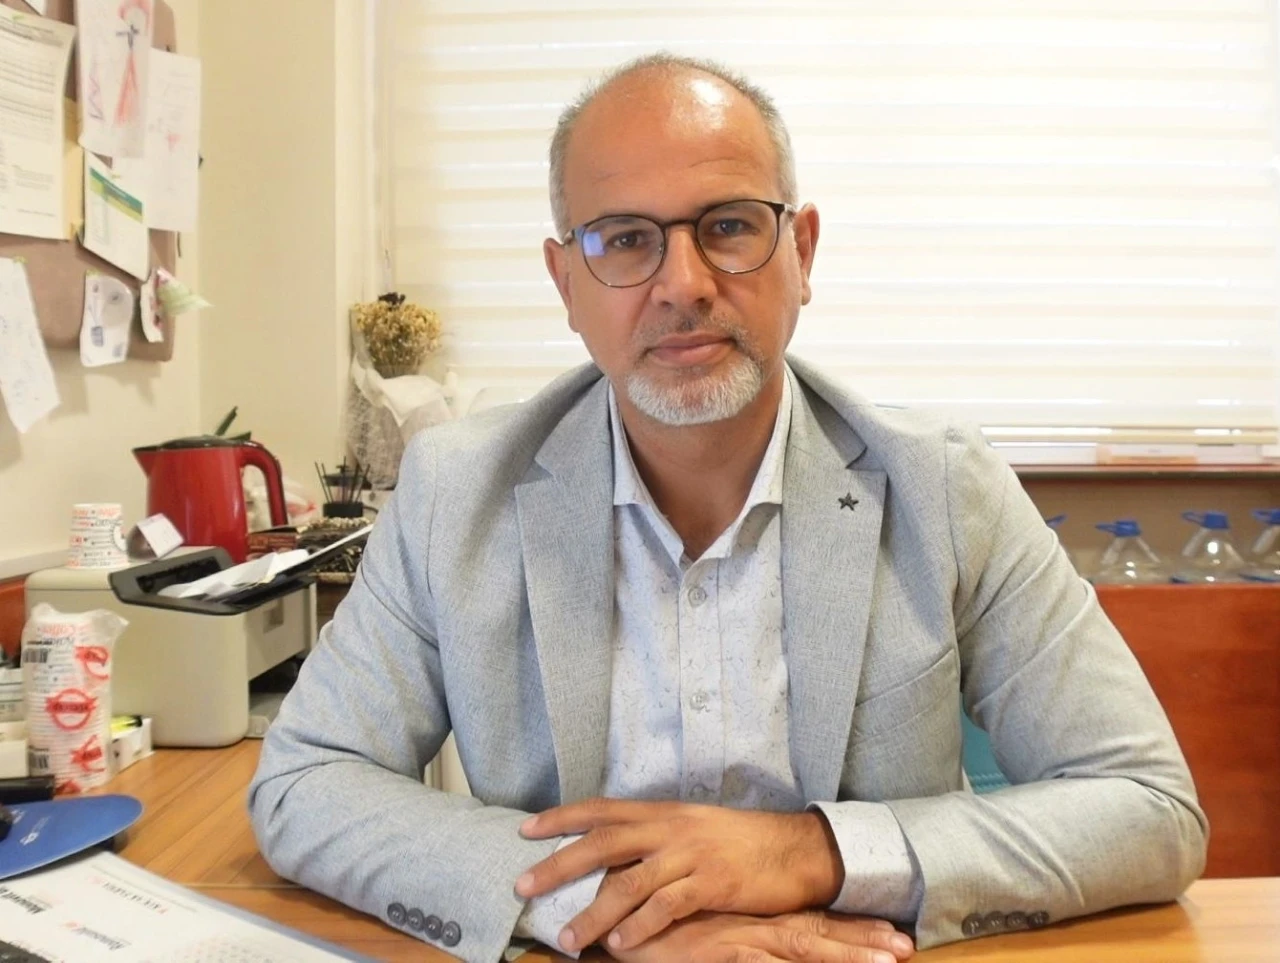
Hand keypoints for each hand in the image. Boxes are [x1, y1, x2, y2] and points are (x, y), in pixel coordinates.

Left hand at [515, 798, 844, 951]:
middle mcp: (670, 828)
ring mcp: (690, 855)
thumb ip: (653, 838)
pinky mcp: (711, 884)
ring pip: (628, 882)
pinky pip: (666, 907)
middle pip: (602, 842)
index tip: (526, 831)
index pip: (601, 809)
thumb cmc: (739, 841)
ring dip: (594, 913)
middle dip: (558, 865)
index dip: (561, 818)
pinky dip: (640, 927)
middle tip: (523, 885)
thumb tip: (610, 856)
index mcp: (662, 812)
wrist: (794, 848)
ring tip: (568, 938)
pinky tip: (620, 946)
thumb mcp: (692, 828)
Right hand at [604, 910, 913, 962]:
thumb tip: (753, 937)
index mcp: (752, 917)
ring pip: (804, 950)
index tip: (895, 934)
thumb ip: (728, 929)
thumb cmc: (654, 922)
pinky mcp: (719, 954)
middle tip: (906, 949)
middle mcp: (753, 926)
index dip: (854, 929)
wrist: (614, 916)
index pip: (813, 922)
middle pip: (818, 934)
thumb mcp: (698, 925)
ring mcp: (739, 940)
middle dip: (864, 944)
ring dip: (847, 956)